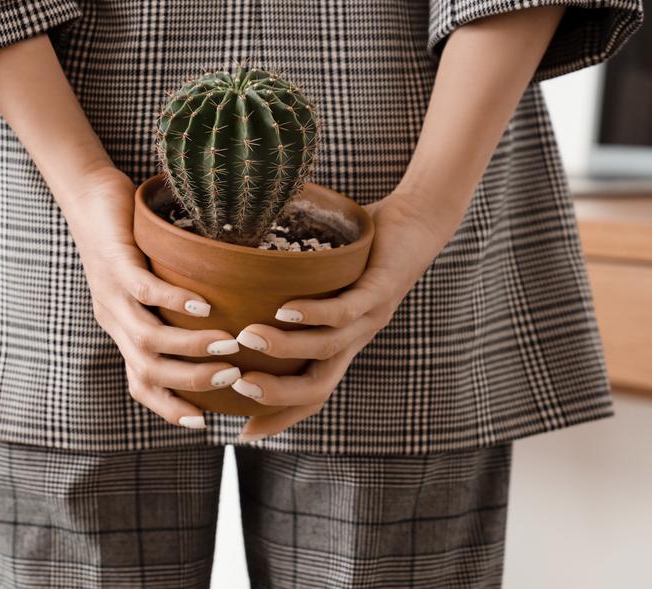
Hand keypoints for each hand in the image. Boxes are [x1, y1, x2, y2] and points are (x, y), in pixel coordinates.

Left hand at [64, 166, 243, 429]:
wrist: (87, 197)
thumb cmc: (126, 238)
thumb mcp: (146, 282)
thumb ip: (171, 309)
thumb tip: (219, 324)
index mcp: (121, 331)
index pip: (140, 384)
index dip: (168, 408)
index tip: (202, 423)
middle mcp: (114, 319)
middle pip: (149, 369)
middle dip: (191, 381)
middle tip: (232, 377)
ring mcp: (112, 293)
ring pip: (148, 337)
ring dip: (190, 346)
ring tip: (227, 344)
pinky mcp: (115, 262)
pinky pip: (143, 290)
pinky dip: (175, 301)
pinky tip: (204, 302)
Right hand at [230, 189, 456, 440]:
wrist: (422, 221)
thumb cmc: (364, 248)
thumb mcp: (320, 279)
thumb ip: (285, 290)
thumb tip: (233, 287)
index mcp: (341, 345)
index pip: (310, 395)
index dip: (280, 418)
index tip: (243, 434)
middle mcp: (356, 339)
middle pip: (318, 387)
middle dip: (276, 395)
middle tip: (237, 385)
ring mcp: (370, 317)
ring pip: (326, 349)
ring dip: (283, 349)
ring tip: (246, 339)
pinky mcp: (381, 289)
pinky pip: (345, 309)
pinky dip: (313, 313)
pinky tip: (284, 309)